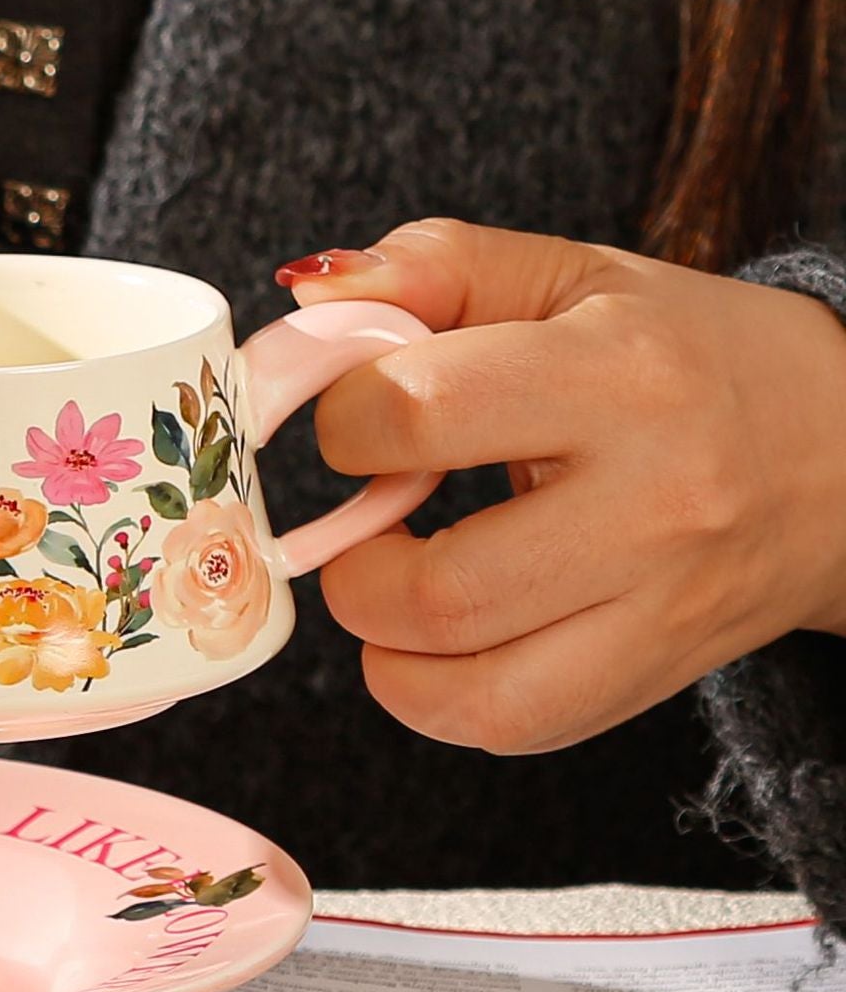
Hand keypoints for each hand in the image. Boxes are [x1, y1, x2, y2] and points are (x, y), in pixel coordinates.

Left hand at [278, 220, 845, 752]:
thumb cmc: (684, 354)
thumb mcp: (572, 275)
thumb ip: (435, 266)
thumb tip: (307, 302)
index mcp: (620, 373)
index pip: (413, 412)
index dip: (344, 417)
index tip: (361, 418)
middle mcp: (653, 502)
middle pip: (431, 585)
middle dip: (350, 562)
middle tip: (368, 516)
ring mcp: (660, 605)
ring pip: (465, 684)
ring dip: (381, 641)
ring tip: (395, 582)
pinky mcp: (657, 677)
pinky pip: (512, 724)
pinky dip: (437, 698)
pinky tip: (437, 642)